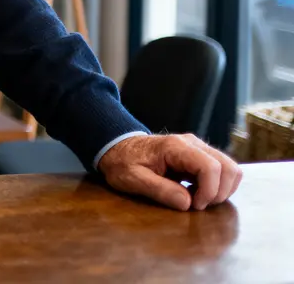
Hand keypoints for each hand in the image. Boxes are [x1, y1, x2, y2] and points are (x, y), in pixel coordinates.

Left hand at [97, 134, 242, 210]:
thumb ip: (159, 190)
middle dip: (220, 192)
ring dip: (222, 189)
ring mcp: (198, 147)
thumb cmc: (123, 163)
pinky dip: (219, 185)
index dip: (210, 191)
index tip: (195, 206)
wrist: (117, 147)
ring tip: (199, 199)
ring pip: (230, 168)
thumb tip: (188, 203)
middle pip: (228, 167)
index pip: (210, 167)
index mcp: (175, 147)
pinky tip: (198, 193)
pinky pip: (223, 170)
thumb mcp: (132, 179)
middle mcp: (192, 143)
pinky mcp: (200, 155)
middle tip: (198, 205)